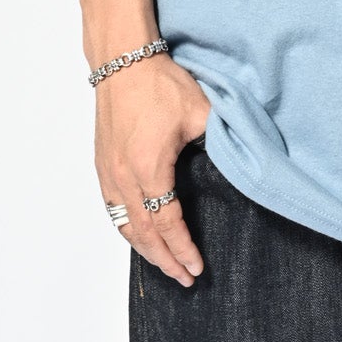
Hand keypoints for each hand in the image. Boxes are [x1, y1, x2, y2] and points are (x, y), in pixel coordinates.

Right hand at [94, 54, 212, 285]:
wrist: (122, 62)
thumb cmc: (159, 84)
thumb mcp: (200, 111)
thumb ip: (219, 141)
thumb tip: (239, 162)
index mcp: (149, 168)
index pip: (167, 223)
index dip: (183, 248)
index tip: (197, 267)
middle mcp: (123, 177)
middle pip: (143, 234)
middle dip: (165, 260)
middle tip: (184, 279)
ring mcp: (109, 173)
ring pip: (124, 226)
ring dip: (144, 250)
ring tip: (164, 265)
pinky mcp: (102, 165)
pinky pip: (113, 210)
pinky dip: (128, 230)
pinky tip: (139, 236)